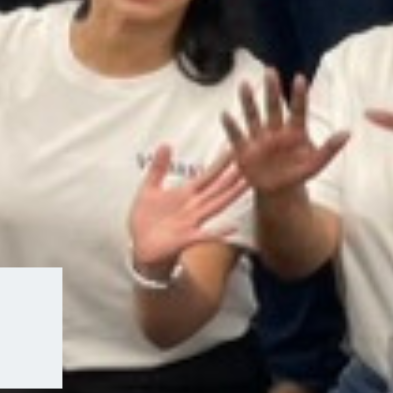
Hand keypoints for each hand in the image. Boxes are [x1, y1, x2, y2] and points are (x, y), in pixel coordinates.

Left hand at [126, 143, 248, 273]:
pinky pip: (205, 235)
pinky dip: (218, 232)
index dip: (221, 162)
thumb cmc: (146, 220)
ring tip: (249, 183)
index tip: (235, 148)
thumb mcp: (149, 190)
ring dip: (232, 194)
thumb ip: (158, 169)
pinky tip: (233, 227)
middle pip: (219, 187)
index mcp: (186, 194)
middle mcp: (195, 206)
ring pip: (217, 205)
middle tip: (252, 161)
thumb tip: (165, 144)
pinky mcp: (187, 239)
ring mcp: (193, 222)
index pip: (209, 175)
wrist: (139, 248)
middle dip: (234, 174)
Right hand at [220, 71, 351, 197]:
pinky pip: (237, 136)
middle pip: (273, 107)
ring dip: (248, 102)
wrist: (279, 190)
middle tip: (270, 70)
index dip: (299, 95)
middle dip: (272, 90)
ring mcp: (259, 139)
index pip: (297, 110)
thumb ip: (330, 149)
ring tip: (244, 84)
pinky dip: (231, 126)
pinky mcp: (244, 150)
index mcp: (295, 131)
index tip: (300, 78)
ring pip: (253, 117)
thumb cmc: (299, 172)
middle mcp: (276, 130)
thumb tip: (347, 132)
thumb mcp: (317, 163)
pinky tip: (226, 114)